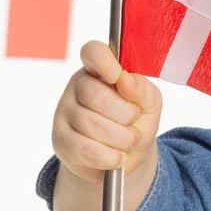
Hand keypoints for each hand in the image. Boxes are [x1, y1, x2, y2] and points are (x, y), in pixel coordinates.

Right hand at [52, 41, 161, 185]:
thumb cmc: (135, 123)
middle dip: (124, 114)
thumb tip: (127, 80)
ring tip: (129, 141)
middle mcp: (78, 87)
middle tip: (134, 121)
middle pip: (94, 94)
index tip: (117, 76)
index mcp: (100, 70)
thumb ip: (142, 90)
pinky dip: (108, 156)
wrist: (124, 158)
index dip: (103, 61)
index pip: (93, 52)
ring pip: (90, 124)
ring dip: (120, 138)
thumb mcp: (149, 105)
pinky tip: (117, 157)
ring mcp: (65, 113)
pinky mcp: (61, 140)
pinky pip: (84, 149)